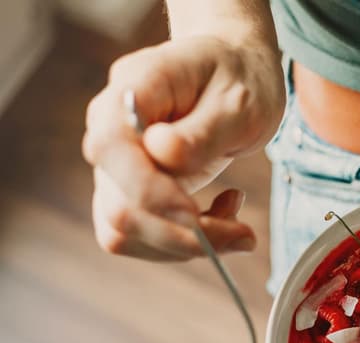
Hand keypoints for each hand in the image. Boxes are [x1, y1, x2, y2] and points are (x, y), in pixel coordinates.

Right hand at [82, 35, 284, 259]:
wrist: (237, 74)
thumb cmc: (239, 80)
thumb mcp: (238, 100)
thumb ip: (202, 131)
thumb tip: (161, 153)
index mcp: (132, 90)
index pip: (111, 148)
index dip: (148, 191)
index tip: (197, 213)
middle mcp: (110, 130)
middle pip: (119, 206)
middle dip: (182, 235)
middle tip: (244, 235)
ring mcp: (117, 166)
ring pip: (125, 232)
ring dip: (186, 245)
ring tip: (238, 222)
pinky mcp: (132, 193)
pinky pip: (143, 237)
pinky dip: (186, 243)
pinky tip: (223, 215)